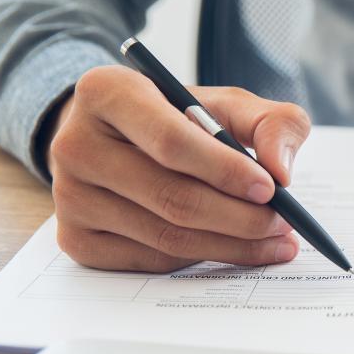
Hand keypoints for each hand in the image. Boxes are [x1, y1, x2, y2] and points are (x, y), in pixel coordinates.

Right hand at [48, 65, 309, 271]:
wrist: (118, 140)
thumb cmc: (178, 118)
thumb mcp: (226, 104)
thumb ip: (270, 122)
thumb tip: (281, 171)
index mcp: (106, 92)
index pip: (170, 141)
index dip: (225, 169)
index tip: (271, 188)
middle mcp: (74, 145)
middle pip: (171, 197)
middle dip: (240, 217)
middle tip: (284, 224)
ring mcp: (69, 197)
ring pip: (165, 237)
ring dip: (231, 245)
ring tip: (274, 240)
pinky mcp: (75, 239)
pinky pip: (152, 261)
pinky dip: (200, 258)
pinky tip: (231, 247)